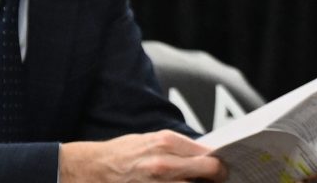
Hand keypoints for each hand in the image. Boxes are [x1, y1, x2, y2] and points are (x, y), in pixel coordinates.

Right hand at [59, 132, 226, 180]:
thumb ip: (180, 147)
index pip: (209, 155)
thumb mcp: (153, 139)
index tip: (225, 166)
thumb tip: (206, 153)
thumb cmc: (123, 153)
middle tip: (220, 178)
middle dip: (218, 176)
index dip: (220, 162)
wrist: (91, 169)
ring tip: (201, 182)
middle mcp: (164, 164)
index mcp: (167, 143)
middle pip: (209, 172)